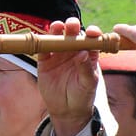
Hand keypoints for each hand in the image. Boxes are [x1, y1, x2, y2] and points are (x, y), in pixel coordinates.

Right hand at [37, 17, 100, 135]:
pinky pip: (43, 49)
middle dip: (73, 26)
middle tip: (72, 25)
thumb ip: (86, 68)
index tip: (93, 32)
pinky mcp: (45, 61)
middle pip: (73, 34)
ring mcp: (59, 55)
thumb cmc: (83, 95)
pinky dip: (42, 43)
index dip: (92, 33)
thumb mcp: (88, 83)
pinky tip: (42, 38)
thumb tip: (83, 53)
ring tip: (58, 27)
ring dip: (57, 30)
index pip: (91, 39)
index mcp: (88, 54)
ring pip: (57, 38)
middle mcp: (73, 51)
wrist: (67, 110)